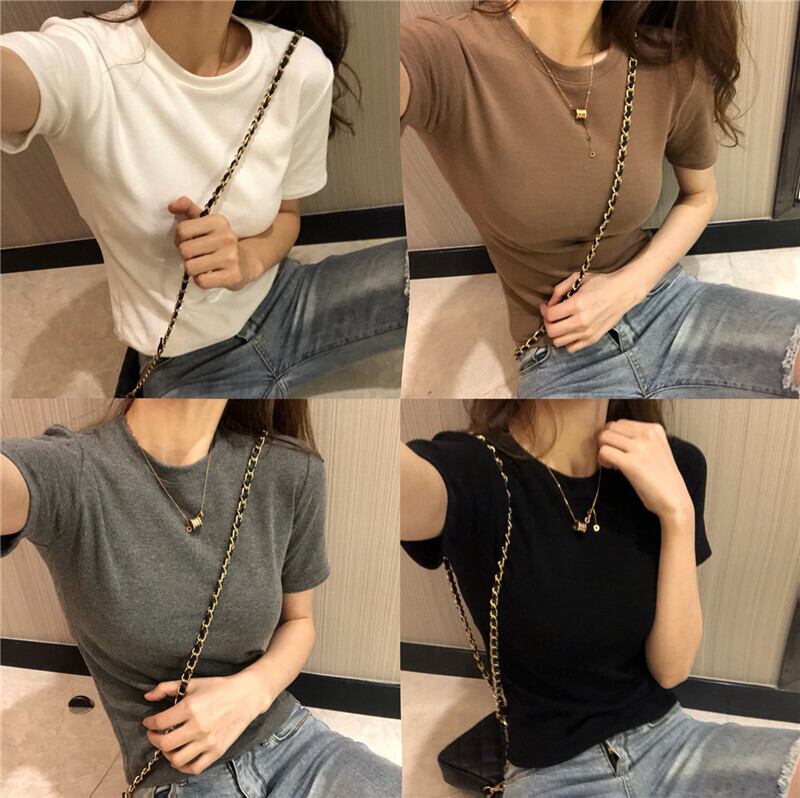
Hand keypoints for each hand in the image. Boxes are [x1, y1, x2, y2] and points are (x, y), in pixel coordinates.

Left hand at [142, 672, 267, 774]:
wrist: (247, 696)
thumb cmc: (219, 687)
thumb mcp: (193, 683)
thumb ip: (167, 688)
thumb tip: (147, 696)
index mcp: (190, 707)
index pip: (159, 723)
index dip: (149, 723)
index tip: (149, 722)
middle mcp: (198, 726)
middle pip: (164, 744)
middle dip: (154, 739)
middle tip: (155, 734)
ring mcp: (208, 741)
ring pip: (177, 759)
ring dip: (167, 754)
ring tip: (168, 745)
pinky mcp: (216, 751)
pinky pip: (194, 768)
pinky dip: (183, 766)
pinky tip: (181, 756)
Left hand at [169, 196, 261, 290]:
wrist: (247, 262)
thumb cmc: (220, 242)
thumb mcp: (207, 222)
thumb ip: (188, 210)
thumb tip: (171, 206)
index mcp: (218, 221)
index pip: (182, 230)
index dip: (179, 239)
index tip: (189, 242)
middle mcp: (226, 237)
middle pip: (185, 250)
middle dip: (186, 256)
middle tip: (196, 256)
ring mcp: (231, 258)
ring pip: (190, 267)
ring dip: (193, 269)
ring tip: (203, 266)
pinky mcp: (232, 276)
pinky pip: (201, 281)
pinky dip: (201, 280)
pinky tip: (209, 275)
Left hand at [540, 268, 643, 351]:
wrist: (624, 292)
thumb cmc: (602, 283)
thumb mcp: (578, 278)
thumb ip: (559, 289)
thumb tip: (549, 304)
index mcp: (577, 305)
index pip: (550, 315)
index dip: (544, 310)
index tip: (546, 306)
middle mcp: (582, 321)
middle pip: (552, 331)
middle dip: (547, 323)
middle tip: (551, 316)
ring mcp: (588, 332)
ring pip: (559, 342)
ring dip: (556, 332)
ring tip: (561, 323)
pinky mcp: (593, 339)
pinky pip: (571, 348)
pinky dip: (567, 341)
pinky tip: (570, 331)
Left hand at [597, 420, 693, 524]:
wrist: (674, 500)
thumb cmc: (662, 479)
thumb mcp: (656, 449)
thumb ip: (638, 438)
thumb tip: (610, 432)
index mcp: (654, 429)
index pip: (620, 422)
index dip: (614, 437)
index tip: (620, 451)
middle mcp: (648, 434)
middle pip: (609, 427)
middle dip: (605, 442)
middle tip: (613, 457)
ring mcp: (640, 447)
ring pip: (604, 437)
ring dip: (602, 451)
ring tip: (612, 463)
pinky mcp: (632, 463)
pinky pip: (604, 452)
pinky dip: (602, 460)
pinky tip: (612, 469)